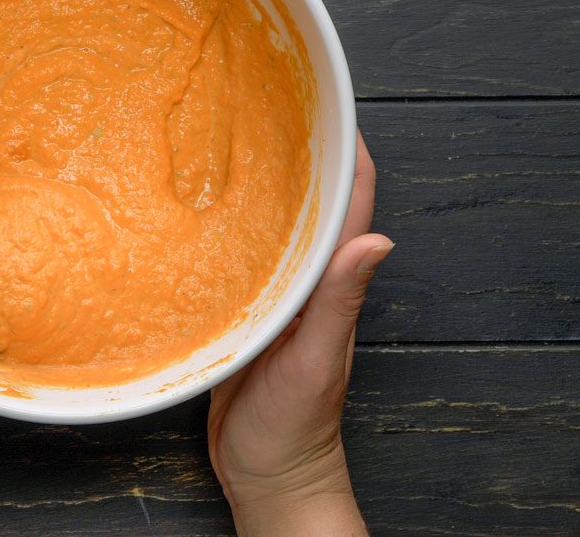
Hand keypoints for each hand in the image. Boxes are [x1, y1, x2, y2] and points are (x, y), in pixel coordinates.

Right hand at [208, 133, 391, 535]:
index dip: (347, 151)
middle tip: (266, 106)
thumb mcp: (317, 361)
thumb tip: (378, 240)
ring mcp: (274, 298)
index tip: (328, 103)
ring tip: (229, 141)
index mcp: (330, 285)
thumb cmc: (296, 427)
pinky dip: (228, 229)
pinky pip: (239, 260)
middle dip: (298, 155)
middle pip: (310, 206)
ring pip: (273, 228)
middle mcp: (305, 282)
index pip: (351, 203)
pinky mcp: (242, 314)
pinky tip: (201, 212)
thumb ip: (341, 303)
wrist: (266, 476)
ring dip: (262, 186)